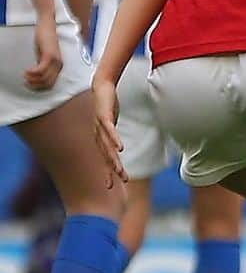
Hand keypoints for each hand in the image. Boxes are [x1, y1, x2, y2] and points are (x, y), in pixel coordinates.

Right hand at [24, 18, 61, 90]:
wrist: (48, 26)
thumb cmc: (45, 41)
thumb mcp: (43, 56)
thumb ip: (42, 65)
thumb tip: (37, 76)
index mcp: (58, 66)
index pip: (51, 84)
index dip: (39, 88)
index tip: (29, 85)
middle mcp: (59, 65)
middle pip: (48, 83)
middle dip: (35, 85)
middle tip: (25, 82)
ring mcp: (55, 61)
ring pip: (44, 78)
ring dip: (32, 79)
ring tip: (25, 76)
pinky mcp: (49, 55)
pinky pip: (41, 70)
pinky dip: (32, 73)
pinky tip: (26, 71)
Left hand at [91, 73, 128, 187]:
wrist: (101, 86)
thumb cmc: (107, 105)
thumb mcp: (111, 121)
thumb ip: (113, 132)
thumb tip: (118, 142)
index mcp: (101, 138)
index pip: (105, 158)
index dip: (107, 172)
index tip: (112, 185)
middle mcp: (98, 135)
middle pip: (106, 156)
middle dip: (110, 171)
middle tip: (115, 184)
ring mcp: (100, 127)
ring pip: (107, 146)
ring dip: (113, 159)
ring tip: (118, 171)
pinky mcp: (104, 116)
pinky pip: (110, 130)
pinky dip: (114, 140)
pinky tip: (121, 148)